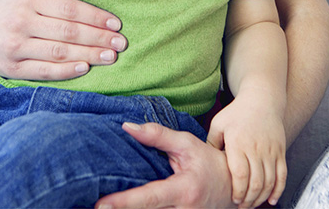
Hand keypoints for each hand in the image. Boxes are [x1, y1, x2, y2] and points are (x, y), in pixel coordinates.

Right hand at [0, 0, 127, 80]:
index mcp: (26, 0)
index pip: (67, 8)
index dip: (94, 16)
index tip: (116, 22)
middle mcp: (21, 23)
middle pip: (67, 31)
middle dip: (98, 37)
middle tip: (121, 42)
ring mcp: (16, 47)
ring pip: (59, 52)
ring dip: (89, 54)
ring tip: (112, 56)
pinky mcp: (13, 68)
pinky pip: (44, 71)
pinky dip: (66, 71)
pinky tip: (86, 68)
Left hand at [95, 122, 233, 208]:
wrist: (233, 188)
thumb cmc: (208, 163)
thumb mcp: (186, 144)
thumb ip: (157, 136)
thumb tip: (127, 127)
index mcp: (183, 190)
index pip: (149, 198)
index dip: (124, 202)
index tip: (101, 205)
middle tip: (94, 207)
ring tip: (106, 207)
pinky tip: (123, 208)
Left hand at [208, 99, 286, 207]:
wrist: (262, 99)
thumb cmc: (236, 112)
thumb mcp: (218, 124)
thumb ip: (211, 144)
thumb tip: (202, 163)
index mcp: (238, 142)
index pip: (240, 174)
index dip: (238, 191)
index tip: (233, 199)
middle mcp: (256, 148)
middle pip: (256, 182)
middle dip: (248, 199)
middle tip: (241, 206)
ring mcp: (271, 150)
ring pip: (270, 182)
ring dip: (261, 197)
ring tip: (252, 204)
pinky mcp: (281, 151)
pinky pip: (282, 175)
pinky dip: (278, 190)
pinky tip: (272, 200)